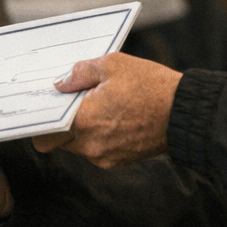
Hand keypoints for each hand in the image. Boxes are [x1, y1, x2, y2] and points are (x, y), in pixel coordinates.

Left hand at [44, 53, 181, 168]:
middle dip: (59, 124)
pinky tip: (112, 119)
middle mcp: (90, 144)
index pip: (43, 133)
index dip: (40, 121)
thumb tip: (60, 83)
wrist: (185, 114)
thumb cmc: (152, 87)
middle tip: (71, 104)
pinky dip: (97, 138)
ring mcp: (103, 156)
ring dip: (79, 131)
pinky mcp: (117, 161)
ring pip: (76, 147)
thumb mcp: (113, 65)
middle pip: (57, 141)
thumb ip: (80, 73)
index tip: (44, 109)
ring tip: (98, 108)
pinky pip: (95, 151)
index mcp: (84, 120)